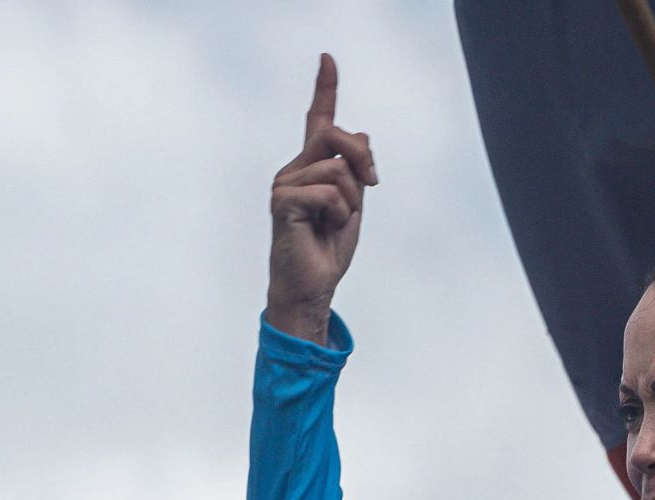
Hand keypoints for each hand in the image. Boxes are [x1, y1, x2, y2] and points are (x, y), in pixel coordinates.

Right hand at [266, 53, 378, 344]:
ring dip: (351, 201)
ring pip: (338, 169)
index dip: (325, 89)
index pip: (318, 121)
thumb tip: (361, 133)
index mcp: (311, 167)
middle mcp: (294, 169)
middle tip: (372, 185)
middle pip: (335, 136)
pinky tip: (323, 230)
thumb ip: (356, 170)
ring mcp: (284, 183)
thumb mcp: (354, 204)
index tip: (328, 58)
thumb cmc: (328, 248)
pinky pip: (330, 193)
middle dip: (363, 160)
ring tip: (334, 223)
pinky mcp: (282, 201)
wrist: (312, 285)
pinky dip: (339, 215)